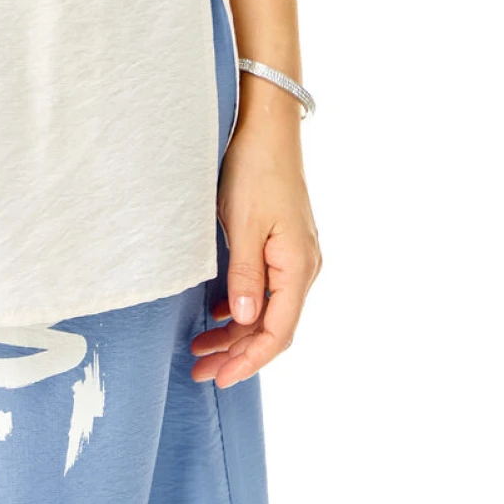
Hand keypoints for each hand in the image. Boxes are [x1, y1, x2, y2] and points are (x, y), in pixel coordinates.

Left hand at [189, 106, 322, 386]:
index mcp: (297, 267)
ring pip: (268, 309)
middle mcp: (303, 267)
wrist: (267, 126)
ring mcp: (295, 255)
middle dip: (238, 353)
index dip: (249, 360)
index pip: (278, 332)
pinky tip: (218, 312)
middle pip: (273, 326)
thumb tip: (244, 321)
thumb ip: (245, 276)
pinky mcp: (283, 243)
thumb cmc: (254, 170)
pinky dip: (242, 306)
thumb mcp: (243, 224)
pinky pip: (266, 288)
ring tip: (202, 349)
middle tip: (200, 371)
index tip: (219, 377)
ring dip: (237, 331)